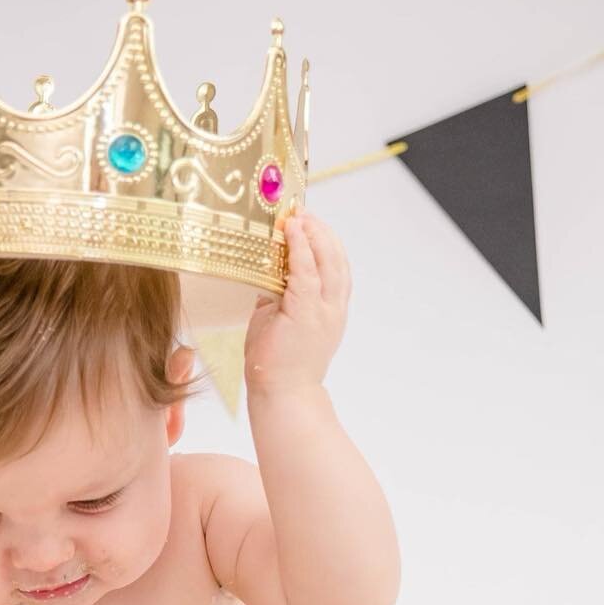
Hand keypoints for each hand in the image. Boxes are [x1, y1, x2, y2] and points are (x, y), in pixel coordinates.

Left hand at [244, 209, 350, 396]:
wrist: (282, 393)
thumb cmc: (278, 361)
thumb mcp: (280, 319)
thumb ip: (280, 295)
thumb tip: (267, 272)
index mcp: (331, 308)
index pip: (336, 266)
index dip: (326, 240)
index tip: (310, 221)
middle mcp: (333, 307)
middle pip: (336, 258)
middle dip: (321, 230)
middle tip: (302, 211)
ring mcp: (323, 311)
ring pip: (327, 261)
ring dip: (312, 234)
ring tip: (298, 216)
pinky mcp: (305, 313)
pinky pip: (306, 273)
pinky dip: (300, 249)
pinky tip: (291, 233)